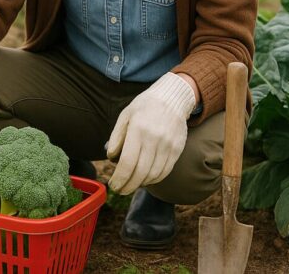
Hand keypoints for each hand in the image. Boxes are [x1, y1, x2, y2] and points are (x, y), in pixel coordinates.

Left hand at [106, 72, 195, 194]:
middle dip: (128, 186)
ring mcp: (168, 146)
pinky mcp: (177, 150)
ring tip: (130, 185)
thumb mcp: (125, 115)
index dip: (119, 178)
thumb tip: (111, 158)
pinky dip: (153, 180)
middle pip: (140, 172)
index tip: (113, 185)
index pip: (128, 162)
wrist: (172, 98)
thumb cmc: (144, 107)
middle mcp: (155, 139)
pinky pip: (164, 172)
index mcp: (138, 129)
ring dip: (140, 184)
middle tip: (120, 191)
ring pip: (153, 175)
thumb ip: (116, 136)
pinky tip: (144, 179)